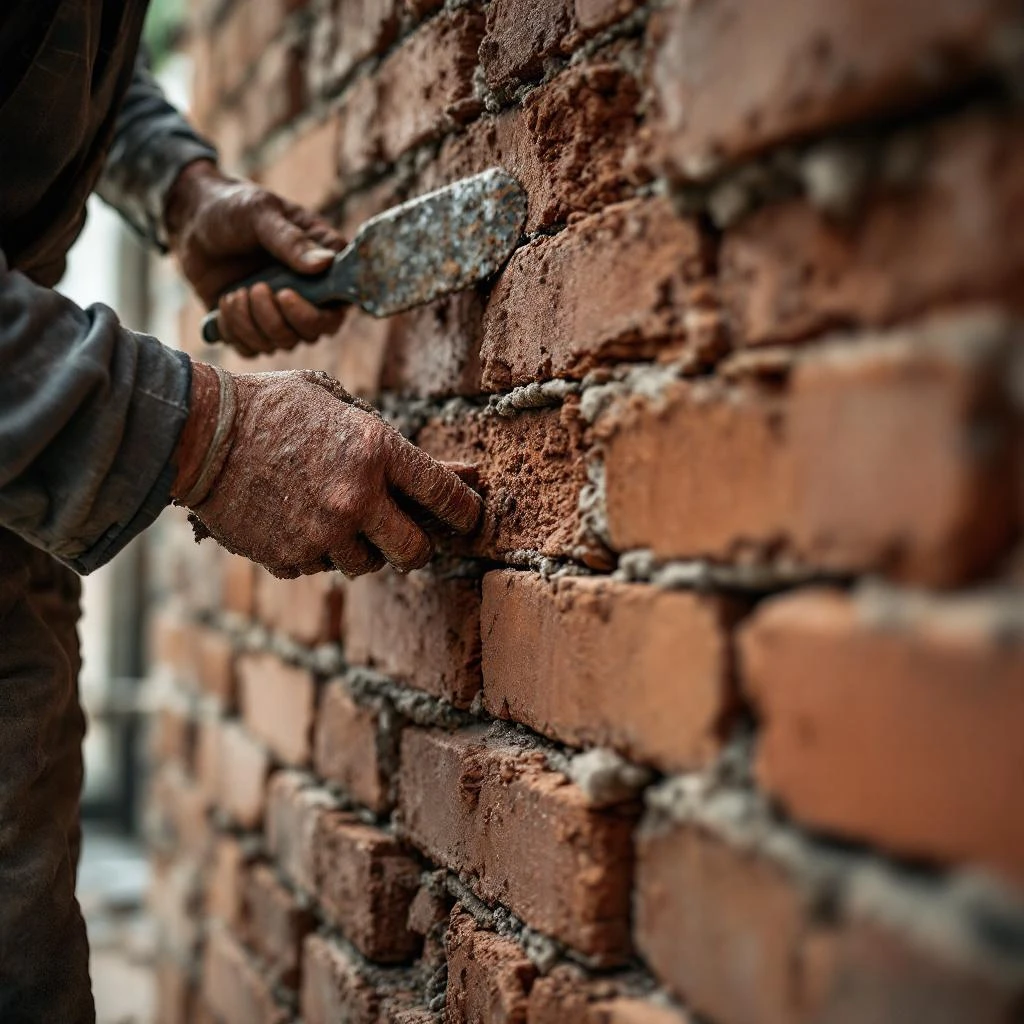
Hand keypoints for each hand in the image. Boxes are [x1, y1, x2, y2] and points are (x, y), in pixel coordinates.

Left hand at [164, 160, 346, 355]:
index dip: (322, 313)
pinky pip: (254, 348)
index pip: (341, 304)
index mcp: (323, 264)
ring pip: (284, 343)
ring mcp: (280, 312)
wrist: (191, 220)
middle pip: (314, 331)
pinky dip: (236, 331)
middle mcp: (308, 293)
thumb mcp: (260, 213)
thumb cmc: (233, 207)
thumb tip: (325, 264)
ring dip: (255, 323)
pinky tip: (225, 302)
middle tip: (257, 288)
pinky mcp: (252, 325)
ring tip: (236, 292)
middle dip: (282, 320)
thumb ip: (291, 240)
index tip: (288, 294)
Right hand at [171, 363, 481, 577]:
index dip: (465, 511)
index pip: (447, 496)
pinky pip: (320, 568)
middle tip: (406, 536)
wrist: (201, 432)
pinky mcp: (290, 557)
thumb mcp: (337, 401)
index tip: (467, 516)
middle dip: (416, 547)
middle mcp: (357, 498)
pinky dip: (315, 552)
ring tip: (333, 516)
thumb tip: (455, 470)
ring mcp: (323, 533)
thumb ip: (387, 439)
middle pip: (416, 553)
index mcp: (377, 450)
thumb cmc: (275, 406)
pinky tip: (295, 520)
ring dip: (359, 547)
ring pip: (367, 565)